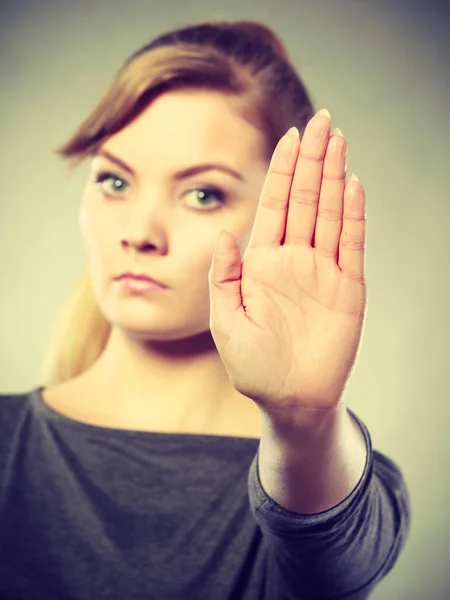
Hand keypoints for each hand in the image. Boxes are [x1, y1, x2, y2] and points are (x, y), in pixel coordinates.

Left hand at [208, 109, 366, 417]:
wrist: (290, 400)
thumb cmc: (253, 365)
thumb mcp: (226, 321)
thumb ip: (223, 276)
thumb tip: (224, 233)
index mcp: (262, 263)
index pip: (275, 205)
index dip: (282, 171)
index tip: (291, 136)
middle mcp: (294, 259)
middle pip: (304, 199)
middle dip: (312, 160)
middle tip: (322, 121)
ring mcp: (323, 272)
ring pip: (329, 214)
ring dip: (334, 177)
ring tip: (339, 141)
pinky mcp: (348, 290)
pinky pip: (351, 245)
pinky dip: (352, 216)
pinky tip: (352, 186)